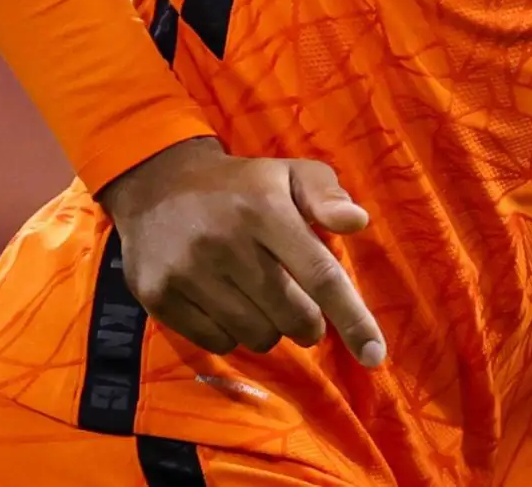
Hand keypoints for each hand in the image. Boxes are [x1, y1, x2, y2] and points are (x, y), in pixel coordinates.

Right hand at [97, 136, 385, 365]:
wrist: (156, 186)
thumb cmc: (241, 185)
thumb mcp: (289, 173)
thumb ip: (327, 195)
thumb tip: (358, 222)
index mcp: (265, 210)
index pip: (320, 276)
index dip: (352, 320)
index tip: (375, 357)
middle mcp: (226, 242)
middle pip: (291, 315)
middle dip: (310, 325)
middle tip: (306, 315)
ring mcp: (188, 272)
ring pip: (255, 335)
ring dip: (272, 330)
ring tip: (264, 303)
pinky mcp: (159, 296)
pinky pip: (217, 342)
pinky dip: (234, 335)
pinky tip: (230, 307)